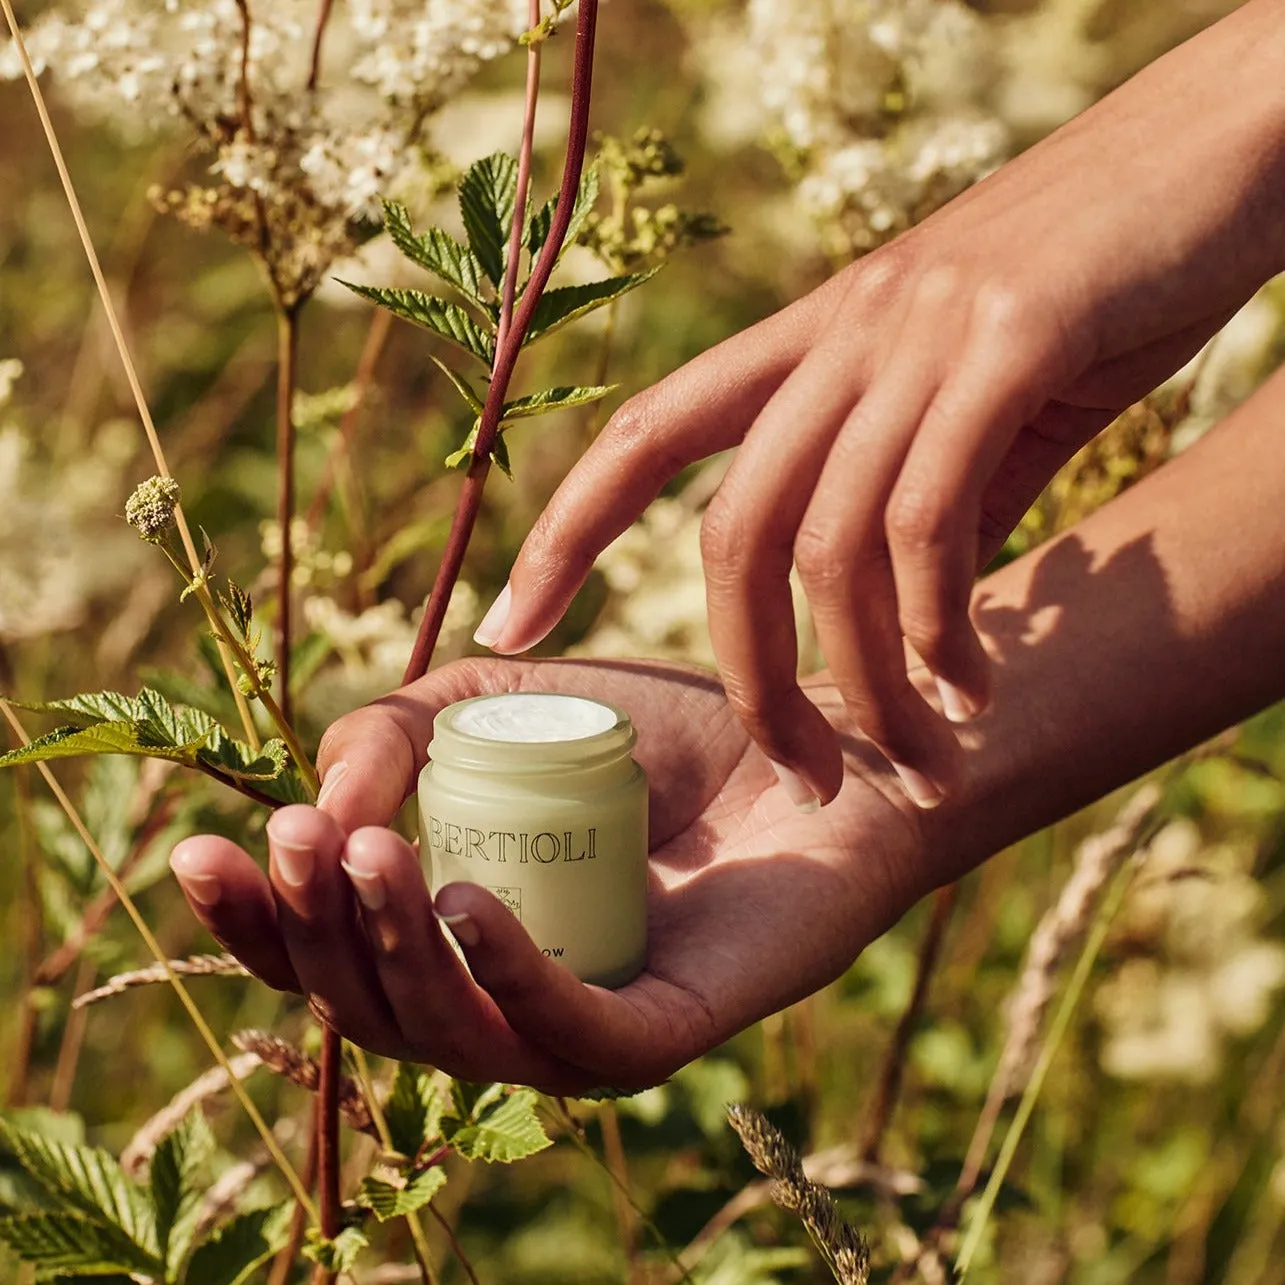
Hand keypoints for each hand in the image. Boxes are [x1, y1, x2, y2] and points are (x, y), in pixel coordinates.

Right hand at [169, 658, 925, 1090]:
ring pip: (449, 1029)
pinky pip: (562, 1032)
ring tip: (369, 854)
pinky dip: (503, 975)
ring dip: (389, 948)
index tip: (195, 851)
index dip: (253, 917)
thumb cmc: (660, 729)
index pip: (325, 954)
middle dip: (313, 928)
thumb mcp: (501, 698)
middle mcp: (501, 996)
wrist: (812, 738)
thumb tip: (319, 793)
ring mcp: (577, 1028)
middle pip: (368, 1004)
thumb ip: (397, 728)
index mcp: (453, 933)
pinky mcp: (659, 1035)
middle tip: (299, 841)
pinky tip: (461, 904)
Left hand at [473, 2, 1284, 809]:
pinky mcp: (1009, 343)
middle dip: (747, 677)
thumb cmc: (1095, 286)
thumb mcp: (982, 399)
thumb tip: (908, 605)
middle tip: (797, 779)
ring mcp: (917, 336)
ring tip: (912, 764)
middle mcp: (842, 335)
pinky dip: (941, 631)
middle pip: (729, 533)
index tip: (505, 630)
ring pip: (830, 547)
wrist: (1212, 157)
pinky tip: (974, 689)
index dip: (561, 533)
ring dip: (864, 684)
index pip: (644, 436)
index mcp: (812, 341)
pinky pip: (930, 521)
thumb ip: (932, 494)